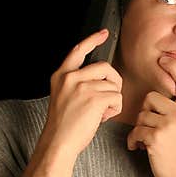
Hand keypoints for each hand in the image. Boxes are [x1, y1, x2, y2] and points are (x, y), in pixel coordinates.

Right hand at [41, 29, 122, 158]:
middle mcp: (71, 78)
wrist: (59, 142)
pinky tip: (102, 117)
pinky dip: (114, 109)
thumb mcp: (65, 96)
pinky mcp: (94, 98)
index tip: (103, 33)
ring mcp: (82, 87)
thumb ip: (79, 83)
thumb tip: (103, 80)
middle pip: (105, 67)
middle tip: (108, 98)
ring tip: (100, 112)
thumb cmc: (64, 125)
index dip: (92, 40)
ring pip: (113, 85)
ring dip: (112, 100)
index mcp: (61, 76)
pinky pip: (117, 98)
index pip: (78, 51)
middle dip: (114, 81)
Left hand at [127, 55, 175, 176]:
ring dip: (139, 129)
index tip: (164, 61)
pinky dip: (134, 141)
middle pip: (152, 97)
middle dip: (146, 112)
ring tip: (148, 142)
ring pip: (141, 115)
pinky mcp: (155, 137)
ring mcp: (168, 125)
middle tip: (151, 128)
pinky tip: (140, 149)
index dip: (174, 68)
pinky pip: (136, 130)